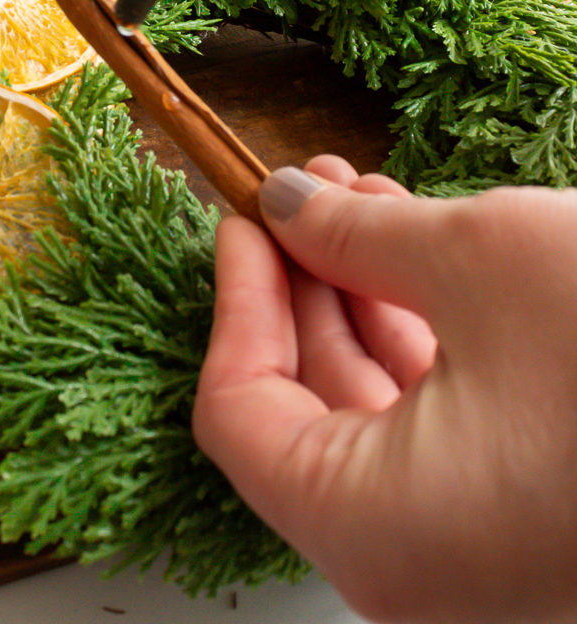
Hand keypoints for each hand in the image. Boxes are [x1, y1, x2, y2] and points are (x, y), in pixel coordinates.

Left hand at [192, 156, 576, 623]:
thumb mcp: (479, 262)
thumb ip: (356, 233)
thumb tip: (285, 203)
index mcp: (379, 535)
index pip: (240, 411)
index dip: (235, 298)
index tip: (242, 216)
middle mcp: (418, 564)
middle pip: (302, 404)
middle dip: (301, 281)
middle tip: (301, 193)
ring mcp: (473, 545)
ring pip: (371, 406)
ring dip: (358, 293)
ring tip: (356, 196)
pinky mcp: (521, 510)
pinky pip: (436, 419)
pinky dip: (416, 330)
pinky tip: (414, 248)